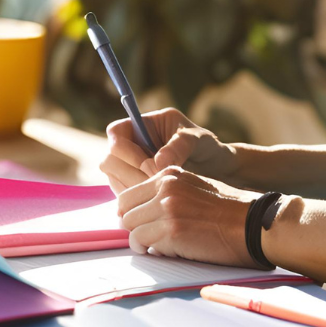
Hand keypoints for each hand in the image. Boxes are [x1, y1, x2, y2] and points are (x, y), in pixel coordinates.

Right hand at [100, 107, 235, 195]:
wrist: (215, 169)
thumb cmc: (206, 146)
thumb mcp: (197, 139)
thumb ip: (179, 146)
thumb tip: (158, 161)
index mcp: (142, 124)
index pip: (116, 133)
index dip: (126, 151)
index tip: (149, 166)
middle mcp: (132, 144)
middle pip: (109, 159)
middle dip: (129, 174)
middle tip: (153, 184)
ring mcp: (130, 166)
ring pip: (114, 179)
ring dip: (132, 189)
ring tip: (158, 195)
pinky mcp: (135, 185)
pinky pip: (124, 194)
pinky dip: (136, 200)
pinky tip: (155, 203)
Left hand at [117, 165, 258, 264]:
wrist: (255, 223)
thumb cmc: (232, 211)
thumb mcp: (196, 188)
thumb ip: (170, 194)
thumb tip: (144, 213)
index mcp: (170, 174)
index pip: (129, 194)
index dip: (132, 212)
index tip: (141, 224)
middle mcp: (165, 187)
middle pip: (124, 211)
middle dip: (134, 226)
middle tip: (149, 238)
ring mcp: (166, 208)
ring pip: (130, 227)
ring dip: (141, 240)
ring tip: (160, 245)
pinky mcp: (170, 231)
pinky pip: (141, 243)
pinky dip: (150, 250)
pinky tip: (167, 251)